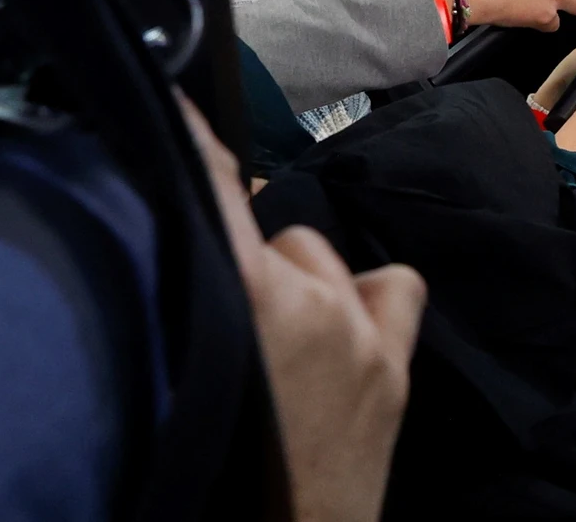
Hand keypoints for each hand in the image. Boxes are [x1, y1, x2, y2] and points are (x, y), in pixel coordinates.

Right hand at [183, 96, 424, 521]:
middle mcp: (305, 303)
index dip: (198, 141)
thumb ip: (194, 299)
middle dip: (254, 254)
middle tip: (238, 307)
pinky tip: (352, 321)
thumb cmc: (227, 469)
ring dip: (307, 279)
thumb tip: (186, 238)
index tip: (181, 105)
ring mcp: (358, 330)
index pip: (218, 192)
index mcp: (239, 302)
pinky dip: (372, 294)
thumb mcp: (190, 368)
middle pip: (274, 230)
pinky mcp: (393, 361)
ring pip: (325, 254)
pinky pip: (395, 284)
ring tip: (286, 336)